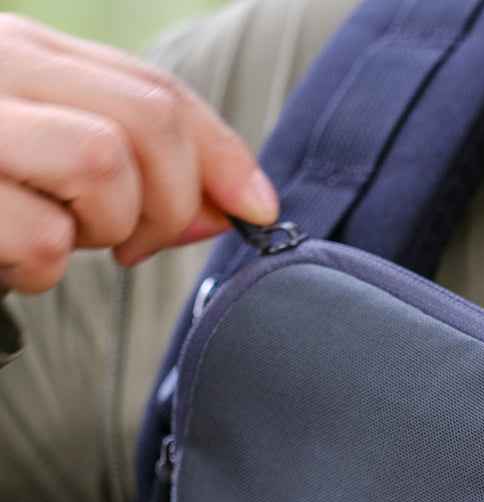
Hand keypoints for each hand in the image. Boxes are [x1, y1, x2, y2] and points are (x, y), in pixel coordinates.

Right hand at [0, 14, 278, 292]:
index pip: (154, 90)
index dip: (224, 154)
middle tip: (132, 242)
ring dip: (104, 228)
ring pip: (102, 164)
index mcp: (16, 52)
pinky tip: (8, 260)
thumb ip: (133, 175)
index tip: (260, 209)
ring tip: (60, 239)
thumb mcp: (46, 164)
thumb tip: (236, 208)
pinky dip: (40, 269)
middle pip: (146, 123)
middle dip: (169, 200)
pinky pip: (40, 238)